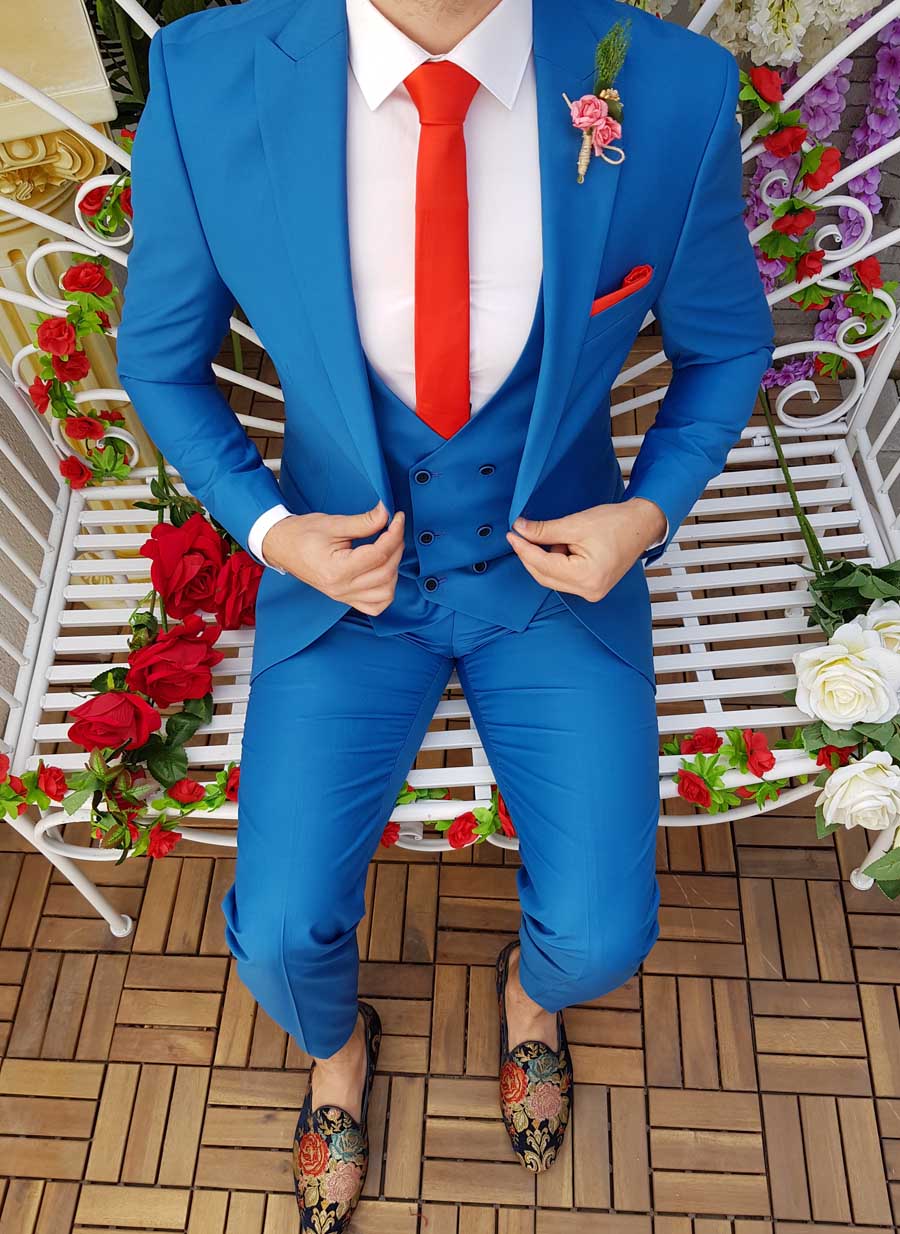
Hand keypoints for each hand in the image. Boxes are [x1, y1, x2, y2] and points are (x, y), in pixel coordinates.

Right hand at [262, 500, 404, 614]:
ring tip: (389, 549)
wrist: (282, 546)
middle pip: (385, 573)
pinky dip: (386, 592)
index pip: (378, 555)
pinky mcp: (345, 599)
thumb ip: (364, 522)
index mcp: (336, 570)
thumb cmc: (302, 534)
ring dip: (394, 570)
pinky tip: (385, 573)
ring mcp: (343, 597)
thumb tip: (386, 514)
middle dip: (396, 547)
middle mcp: (341, 589)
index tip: (397, 518)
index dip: (394, 534)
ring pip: (385, 593)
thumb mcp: (333, 523)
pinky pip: (375, 606)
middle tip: (394, 528)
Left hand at [506, 497, 665, 601]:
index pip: (543, 565)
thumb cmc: (618, 523)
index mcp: (587, 577)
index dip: (524, 549)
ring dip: (545, 558)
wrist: (642, 525)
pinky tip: (562, 546)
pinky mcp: (592, 587)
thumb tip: (521, 530)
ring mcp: (591, 592)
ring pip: (552, 578)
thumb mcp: (576, 524)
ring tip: (556, 536)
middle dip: (531, 555)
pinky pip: (563, 578)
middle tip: (521, 534)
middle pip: (545, 576)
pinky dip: (556, 562)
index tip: (512, 535)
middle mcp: (589, 591)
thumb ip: (545, 530)